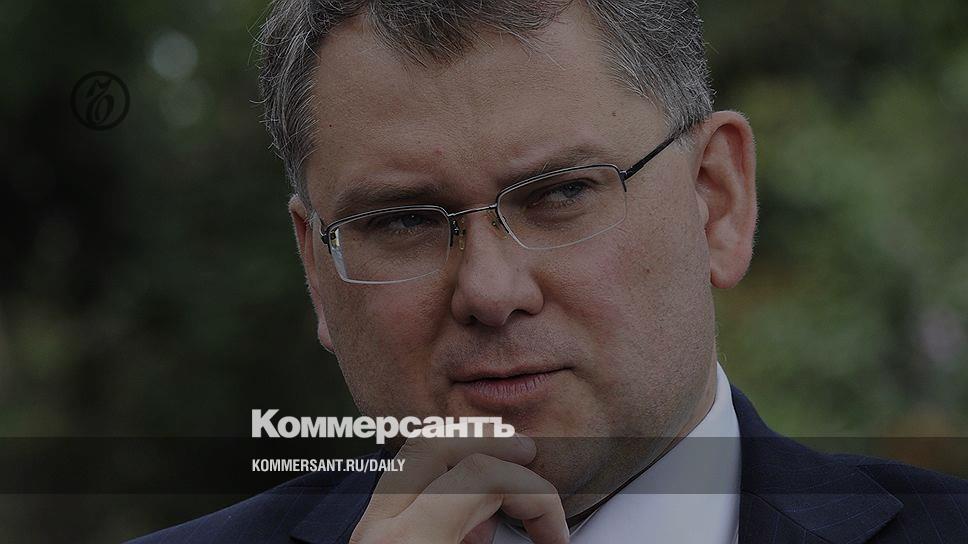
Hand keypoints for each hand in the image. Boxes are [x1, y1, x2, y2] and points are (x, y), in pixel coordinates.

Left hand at [349, 434, 568, 543]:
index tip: (554, 532)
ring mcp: (365, 534)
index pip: (481, 477)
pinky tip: (465, 520)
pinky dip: (437, 486)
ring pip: (410, 461)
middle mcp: (376, 530)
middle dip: (489, 443)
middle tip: (528, 459)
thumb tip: (542, 531)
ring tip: (500, 488)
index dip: (535, 497)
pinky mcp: (366, 542)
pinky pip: (400, 491)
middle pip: (434, 446)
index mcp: (407, 542)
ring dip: (461, 459)